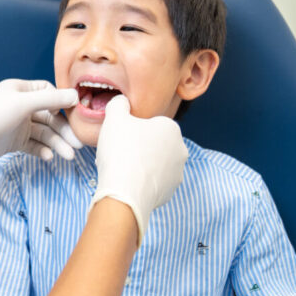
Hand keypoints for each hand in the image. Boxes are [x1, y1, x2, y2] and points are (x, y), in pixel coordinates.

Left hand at [0, 79, 79, 173]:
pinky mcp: (13, 142)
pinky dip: (43, 151)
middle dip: (64, 130)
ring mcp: (17, 125)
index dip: (64, 103)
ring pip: (44, 133)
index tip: (78, 116)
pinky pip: (34, 145)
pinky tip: (48, 158)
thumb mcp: (20, 105)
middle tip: (77, 145)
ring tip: (67, 156)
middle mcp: (20, 106)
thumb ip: (49, 100)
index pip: (50, 92)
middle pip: (51, 116)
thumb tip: (76, 95)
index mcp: (21, 90)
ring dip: (56, 143)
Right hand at [92, 95, 187, 245]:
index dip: (131, 130)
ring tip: (123, 169)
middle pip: (154, 143)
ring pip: (155, 162)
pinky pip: (154, 181)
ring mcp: (177, 172)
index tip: (120, 138)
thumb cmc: (121, 152)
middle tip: (120, 153)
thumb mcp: (114, 117)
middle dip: (139, 147)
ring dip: (142, 164)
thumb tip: (122, 102)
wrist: (124, 193)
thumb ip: (119, 103)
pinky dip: (143, 181)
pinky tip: (129, 182)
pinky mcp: (170, 191)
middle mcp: (181, 149)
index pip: (148, 124)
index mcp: (171, 127)